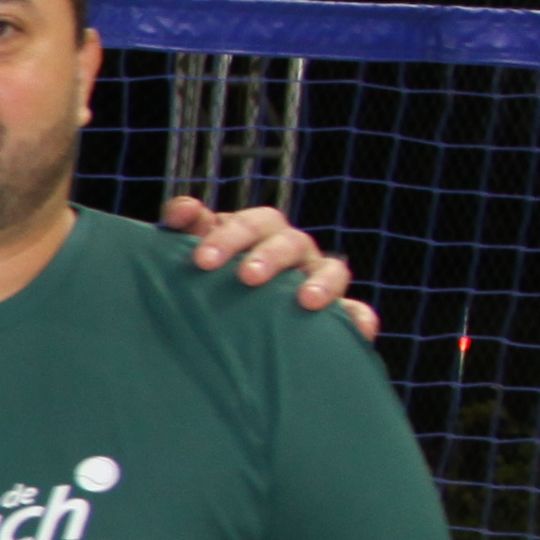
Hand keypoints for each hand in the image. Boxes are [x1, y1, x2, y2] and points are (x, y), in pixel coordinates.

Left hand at [160, 193, 377, 343]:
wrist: (236, 314)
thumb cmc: (215, 272)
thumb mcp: (199, 250)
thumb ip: (189, 227)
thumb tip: (180, 211)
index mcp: (259, 232)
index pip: (250, 224)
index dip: (228, 236)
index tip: (202, 260)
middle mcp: (292, 249)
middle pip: (289, 243)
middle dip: (269, 257)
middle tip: (247, 277)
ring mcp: (317, 276)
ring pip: (331, 269)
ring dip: (322, 282)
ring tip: (307, 301)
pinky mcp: (338, 310)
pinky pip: (356, 311)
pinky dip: (360, 317)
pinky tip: (360, 329)